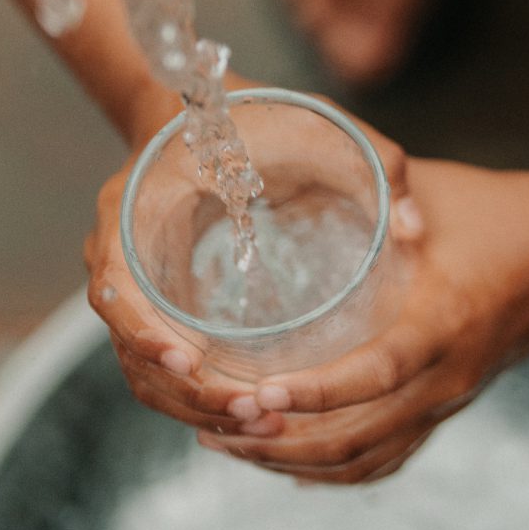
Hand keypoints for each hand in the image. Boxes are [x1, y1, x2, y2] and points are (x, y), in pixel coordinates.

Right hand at [85, 94, 424, 443]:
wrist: (202, 103)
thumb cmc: (253, 111)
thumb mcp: (311, 122)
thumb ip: (368, 160)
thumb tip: (414, 230)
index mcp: (131, 207)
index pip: (113, 286)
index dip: (144, 332)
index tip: (191, 359)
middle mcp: (118, 251)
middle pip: (130, 348)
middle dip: (187, 391)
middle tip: (252, 412)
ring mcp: (132, 283)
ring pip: (145, 371)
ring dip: (194, 405)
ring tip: (261, 425)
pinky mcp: (157, 304)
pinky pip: (163, 366)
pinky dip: (198, 396)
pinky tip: (251, 412)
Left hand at [191, 158, 528, 482]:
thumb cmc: (494, 210)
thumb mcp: (431, 193)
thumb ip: (368, 191)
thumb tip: (287, 174)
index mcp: (447, 319)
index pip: (376, 373)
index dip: (315, 392)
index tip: (256, 393)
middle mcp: (450, 374)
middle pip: (359, 438)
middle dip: (280, 442)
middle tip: (214, 424)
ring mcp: (452, 399)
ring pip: (367, 459)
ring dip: (295, 462)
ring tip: (231, 442)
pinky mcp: (449, 407)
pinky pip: (389, 457)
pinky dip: (334, 469)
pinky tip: (288, 463)